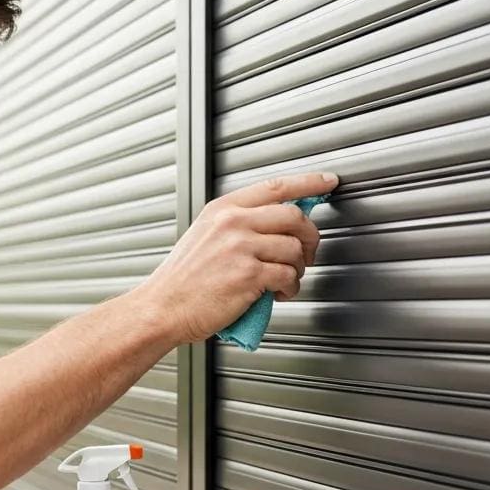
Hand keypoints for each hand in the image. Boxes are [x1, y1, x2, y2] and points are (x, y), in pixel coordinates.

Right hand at [138, 172, 337, 344]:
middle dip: (310, 237)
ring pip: (295, 250)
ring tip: (285, 279)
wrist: (163, 307)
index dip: (308, 183)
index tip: (327, 181)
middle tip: (308, 252)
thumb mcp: (204, 235)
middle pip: (294, 217)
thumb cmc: (183, 280)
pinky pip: (288, 276)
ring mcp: (241, 248)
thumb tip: (277, 223)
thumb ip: (237, 224)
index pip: (276, 187)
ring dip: (299, 269)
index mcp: (223, 210)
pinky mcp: (249, 275)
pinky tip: (279, 293)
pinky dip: (291, 288)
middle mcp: (233, 223)